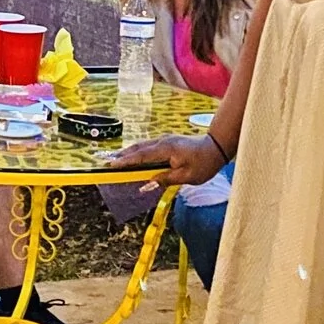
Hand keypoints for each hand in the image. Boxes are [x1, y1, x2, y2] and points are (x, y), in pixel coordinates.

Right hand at [109, 132, 224, 189]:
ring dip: (128, 152)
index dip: (126, 161)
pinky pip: (148, 146)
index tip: (112, 165)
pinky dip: (137, 151)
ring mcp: (164, 140)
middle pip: (138, 148)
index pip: (141, 156)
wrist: (216, 147)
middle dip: (122, 155)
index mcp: (166, 150)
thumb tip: (148, 183)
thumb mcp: (187, 176)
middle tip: (107, 161)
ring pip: (142, 146)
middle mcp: (162, 142)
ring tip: (115, 159)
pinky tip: (133, 156)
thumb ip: (166, 179)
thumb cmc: (204, 163)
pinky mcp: (167, 142)